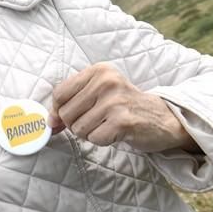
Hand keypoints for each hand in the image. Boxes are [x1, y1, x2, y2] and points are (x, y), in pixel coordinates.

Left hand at [50, 63, 198, 152]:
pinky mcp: (123, 121)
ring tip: (107, 124)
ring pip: (78, 128)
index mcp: (98, 71)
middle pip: (66, 113)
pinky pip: (94, 138)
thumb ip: (70, 105)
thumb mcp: (97, 94)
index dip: (58, 111)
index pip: (60, 94)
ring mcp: (115, 101)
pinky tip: (115, 132)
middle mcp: (106, 82)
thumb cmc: (124, 106)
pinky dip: (102, 140)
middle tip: (96, 121)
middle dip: (76, 124)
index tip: (66, 118)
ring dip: (90, 133)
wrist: (163, 117)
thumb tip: (49, 122)